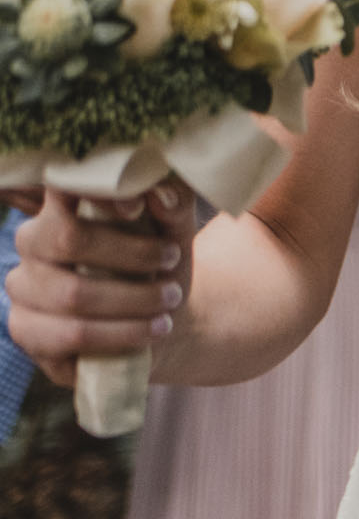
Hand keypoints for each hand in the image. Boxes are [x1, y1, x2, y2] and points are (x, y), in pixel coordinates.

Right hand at [6, 181, 194, 387]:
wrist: (157, 318)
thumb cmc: (160, 264)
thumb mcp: (175, 231)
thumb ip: (172, 205)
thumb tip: (160, 194)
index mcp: (60, 204)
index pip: (61, 183)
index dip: (93, 191)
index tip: (137, 207)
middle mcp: (31, 240)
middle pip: (68, 238)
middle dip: (130, 254)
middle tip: (173, 261)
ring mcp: (23, 287)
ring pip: (73, 293)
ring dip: (132, 299)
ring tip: (169, 301)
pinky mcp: (26, 330)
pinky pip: (71, 335)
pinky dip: (119, 334)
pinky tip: (150, 331)